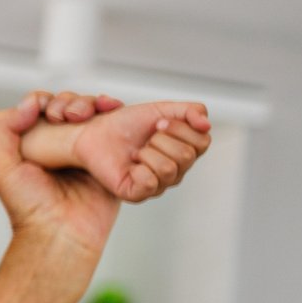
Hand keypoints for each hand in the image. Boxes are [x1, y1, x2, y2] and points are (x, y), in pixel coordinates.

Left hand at [0, 93, 120, 264]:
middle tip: (75, 113)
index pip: (44, 108)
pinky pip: (119, 134)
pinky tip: (117, 110)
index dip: (50, 100)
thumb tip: (31, 102)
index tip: (50, 105)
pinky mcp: (111, 163)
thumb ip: (2, 129)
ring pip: (96, 116)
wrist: (60, 234)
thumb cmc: (27, 206)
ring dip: (99, 104)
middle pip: (73, 108)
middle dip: (77, 101)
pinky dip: (119, 118)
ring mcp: (87, 154)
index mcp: (34, 145)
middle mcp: (60, 146)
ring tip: (101, 106)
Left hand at [59, 98, 212, 200]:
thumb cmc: (127, 123)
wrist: (94, 131)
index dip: (180, 128)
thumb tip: (206, 125)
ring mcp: (158, 184)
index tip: (158, 123)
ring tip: (135, 151)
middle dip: (162, 138)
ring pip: (169, 169)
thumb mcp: (163, 109)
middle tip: (145, 138)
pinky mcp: (137, 194)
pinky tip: (130, 165)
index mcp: (185, 151)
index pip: (202, 141)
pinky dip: (139, 169)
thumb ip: (191, 111)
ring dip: (148, 152)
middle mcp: (176, 171)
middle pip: (187, 155)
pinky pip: (149, 184)